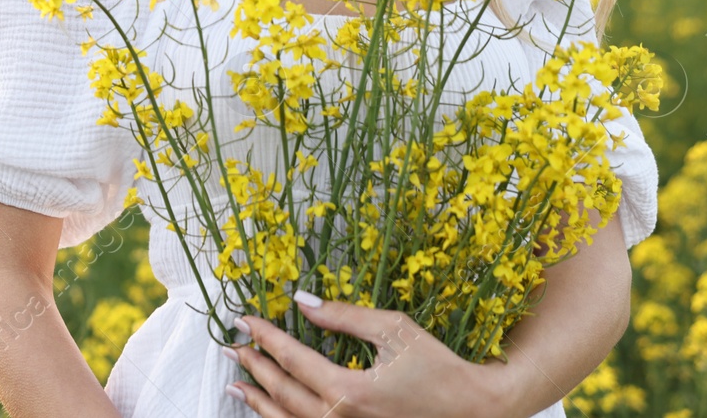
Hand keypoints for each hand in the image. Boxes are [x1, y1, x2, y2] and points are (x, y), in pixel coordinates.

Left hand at [223, 296, 518, 417]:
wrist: (475, 412)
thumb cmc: (440, 368)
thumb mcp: (393, 331)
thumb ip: (344, 317)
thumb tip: (302, 300)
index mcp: (349, 391)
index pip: (292, 359)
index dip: (264, 337)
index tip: (243, 320)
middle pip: (282, 392)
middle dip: (253, 367)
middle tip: (230, 347)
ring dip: (259, 402)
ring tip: (236, 385)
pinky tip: (270, 411)